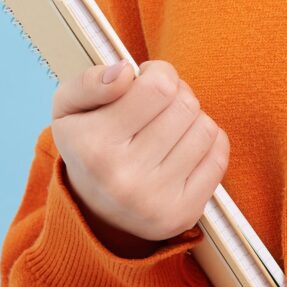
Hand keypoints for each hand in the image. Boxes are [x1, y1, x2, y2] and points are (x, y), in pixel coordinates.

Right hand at [49, 58, 230, 248]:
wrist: (90, 209)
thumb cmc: (86, 146)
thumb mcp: (68, 109)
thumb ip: (89, 82)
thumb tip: (125, 72)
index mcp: (94, 145)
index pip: (159, 86)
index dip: (158, 73)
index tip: (146, 81)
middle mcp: (123, 177)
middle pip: (185, 105)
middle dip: (176, 95)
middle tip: (159, 105)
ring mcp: (156, 200)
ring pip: (205, 129)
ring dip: (191, 119)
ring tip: (169, 127)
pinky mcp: (183, 214)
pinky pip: (218, 157)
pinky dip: (207, 144)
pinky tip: (183, 147)